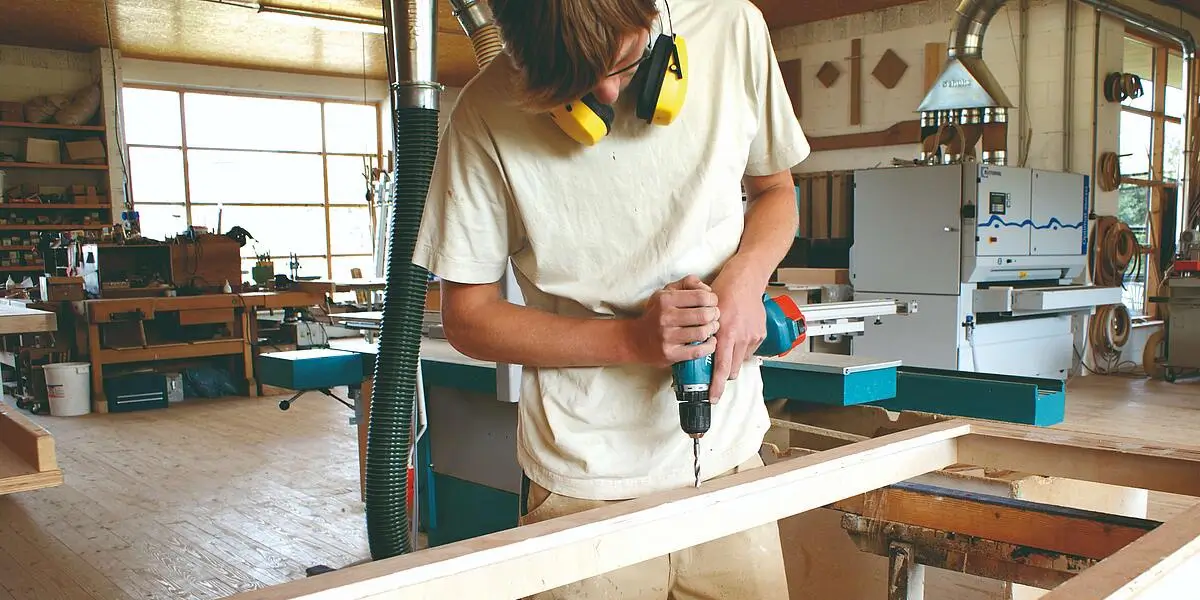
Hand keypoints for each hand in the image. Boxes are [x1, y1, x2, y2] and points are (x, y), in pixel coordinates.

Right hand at [629, 275, 719, 367]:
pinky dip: (709, 346)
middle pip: (704, 315)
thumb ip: (687, 283)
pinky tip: (709, 342)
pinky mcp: (670, 354)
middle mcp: (665, 317)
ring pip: (702, 333)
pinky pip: (698, 351)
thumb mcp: (666, 292)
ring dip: (712, 330)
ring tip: (711, 328)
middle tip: (714, 316)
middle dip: (715, 315)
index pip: (701, 296)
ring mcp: (667, 337)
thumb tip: (708, 290)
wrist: (635, 340)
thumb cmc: (656, 313)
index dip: (713, 300)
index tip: (712, 303)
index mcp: (665, 299)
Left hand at [708, 260, 767, 402]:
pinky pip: (749, 350)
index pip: (721, 368)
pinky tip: (736, 338)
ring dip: (731, 361)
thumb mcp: (707, 312)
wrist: (746, 278)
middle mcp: (741, 337)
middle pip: (732, 370)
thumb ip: (703, 332)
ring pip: (740, 361)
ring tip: (725, 349)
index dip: (716, 386)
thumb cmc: (724, 291)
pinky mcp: (761, 334)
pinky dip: (741, 349)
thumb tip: (695, 350)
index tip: (712, 398)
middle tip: (714, 373)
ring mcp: (753, 336)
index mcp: (726, 333)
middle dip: (723, 376)